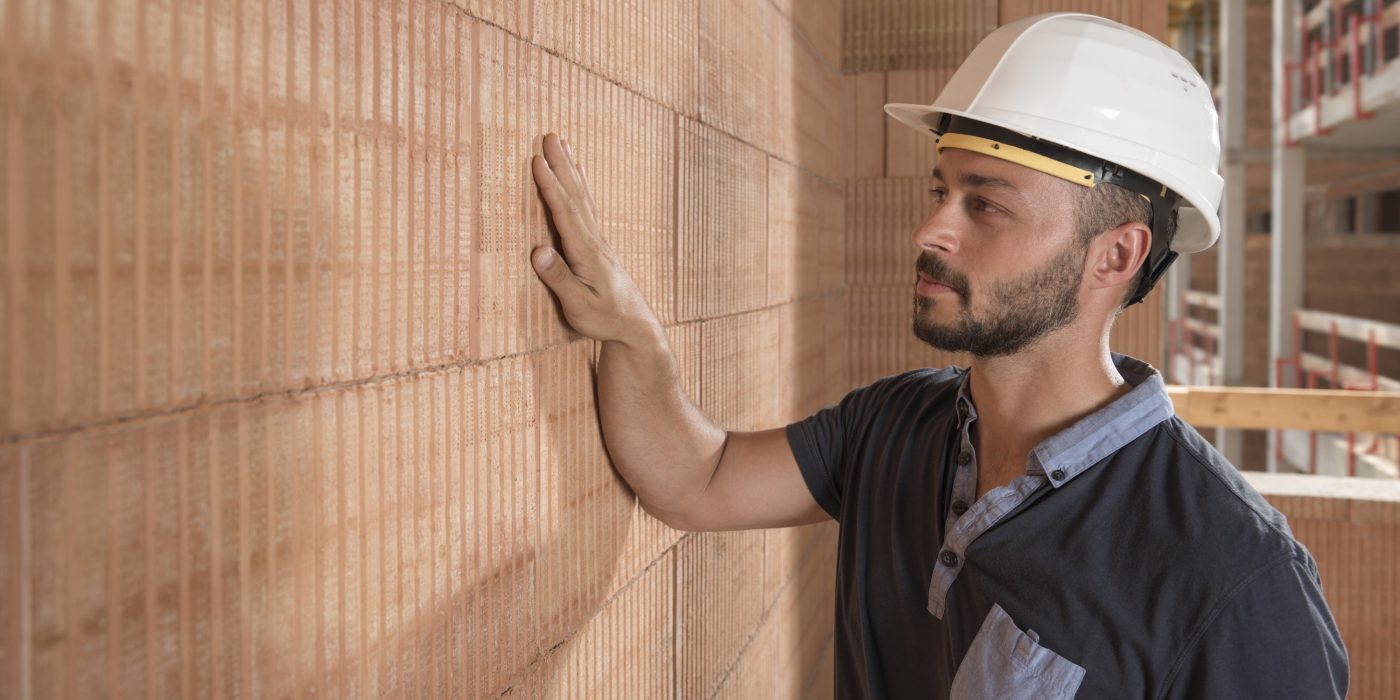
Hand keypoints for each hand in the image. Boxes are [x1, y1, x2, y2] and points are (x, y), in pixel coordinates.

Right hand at [530, 133, 659, 344]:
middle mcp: (594, 240)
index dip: (550, 186)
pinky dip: (580, 185)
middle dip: (560, 164)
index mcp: (586, 252)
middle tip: (549, 135)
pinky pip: (587, 205)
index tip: (536, 160)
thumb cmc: (605, 319)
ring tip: (561, 143)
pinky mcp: (598, 243)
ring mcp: (598, 239)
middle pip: (575, 195)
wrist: (635, 325)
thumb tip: (537, 250)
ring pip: (582, 196)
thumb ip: (559, 278)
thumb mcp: (578, 306)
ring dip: (569, 168)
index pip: (564, 212)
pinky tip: (578, 173)